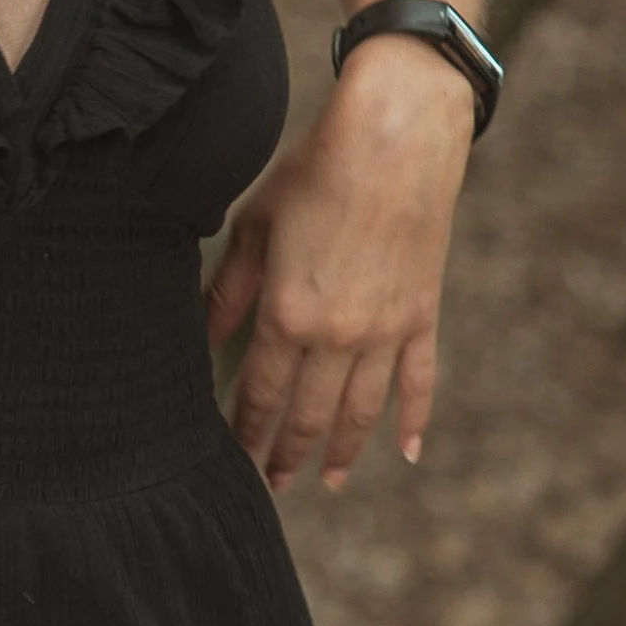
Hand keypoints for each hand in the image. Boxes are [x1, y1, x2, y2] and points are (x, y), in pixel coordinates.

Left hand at [208, 37, 473, 493]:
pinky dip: (413, 422)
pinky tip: (405, 452)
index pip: (258, 392)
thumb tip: (202, 333)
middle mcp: (338, 336)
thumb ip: (229, 287)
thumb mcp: (256, 224)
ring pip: (360, 411)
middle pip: (307, 414)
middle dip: (285, 452)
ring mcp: (386, 332)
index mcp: (288, 313)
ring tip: (327, 480)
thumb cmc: (315, 171)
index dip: (244, 429)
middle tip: (272, 483)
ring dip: (342, 450)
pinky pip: (418, 384)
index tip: (232, 456)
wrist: (395, 141)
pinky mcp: (422, 318)